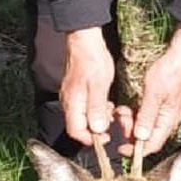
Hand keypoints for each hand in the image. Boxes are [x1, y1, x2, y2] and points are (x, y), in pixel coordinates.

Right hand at [61, 27, 115, 145]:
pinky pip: (85, 108)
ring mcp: (72, 97)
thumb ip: (97, 108)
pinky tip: (106, 103)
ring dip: (97, 119)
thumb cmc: (92, 60)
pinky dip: (96, 110)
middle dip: (96, 129)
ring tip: (110, 110)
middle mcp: (68, 103)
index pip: (76, 132)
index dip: (90, 139)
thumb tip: (97, 129)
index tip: (106, 137)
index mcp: (72, 103)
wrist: (85, 40)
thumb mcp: (99, 85)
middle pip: (79, 127)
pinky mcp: (76, 92)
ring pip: (83, 118)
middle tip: (111, 121)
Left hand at [119, 25, 180, 154]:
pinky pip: (147, 116)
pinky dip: (136, 114)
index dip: (135, 151)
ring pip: (145, 127)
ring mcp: (165, 113)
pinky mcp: (162, 105)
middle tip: (120, 121)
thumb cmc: (170, 72)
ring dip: (132, 122)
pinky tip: (129, 107)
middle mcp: (168, 120)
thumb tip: (140, 138)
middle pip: (147, 138)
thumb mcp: (153, 94)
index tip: (120, 148)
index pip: (152, 145)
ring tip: (122, 111)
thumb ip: (146, 117)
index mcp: (167, 121)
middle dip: (131, 133)